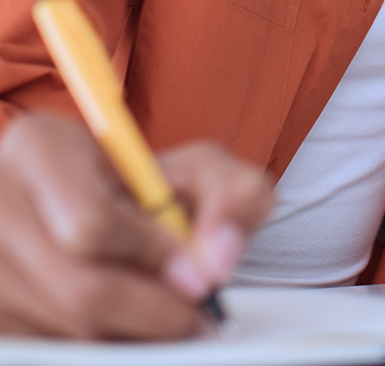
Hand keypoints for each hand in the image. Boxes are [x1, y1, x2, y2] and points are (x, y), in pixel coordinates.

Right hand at [0, 112, 271, 338]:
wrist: (89, 206)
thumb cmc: (143, 187)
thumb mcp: (198, 168)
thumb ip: (234, 192)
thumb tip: (219, 254)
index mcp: (39, 148)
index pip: (90, 224)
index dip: (152, 255)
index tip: (197, 269)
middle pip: (77, 288)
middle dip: (151, 310)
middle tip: (194, 315)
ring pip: (61, 329)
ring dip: (126, 334)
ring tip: (161, 314)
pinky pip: (46, 350)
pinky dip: (97, 346)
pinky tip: (123, 328)